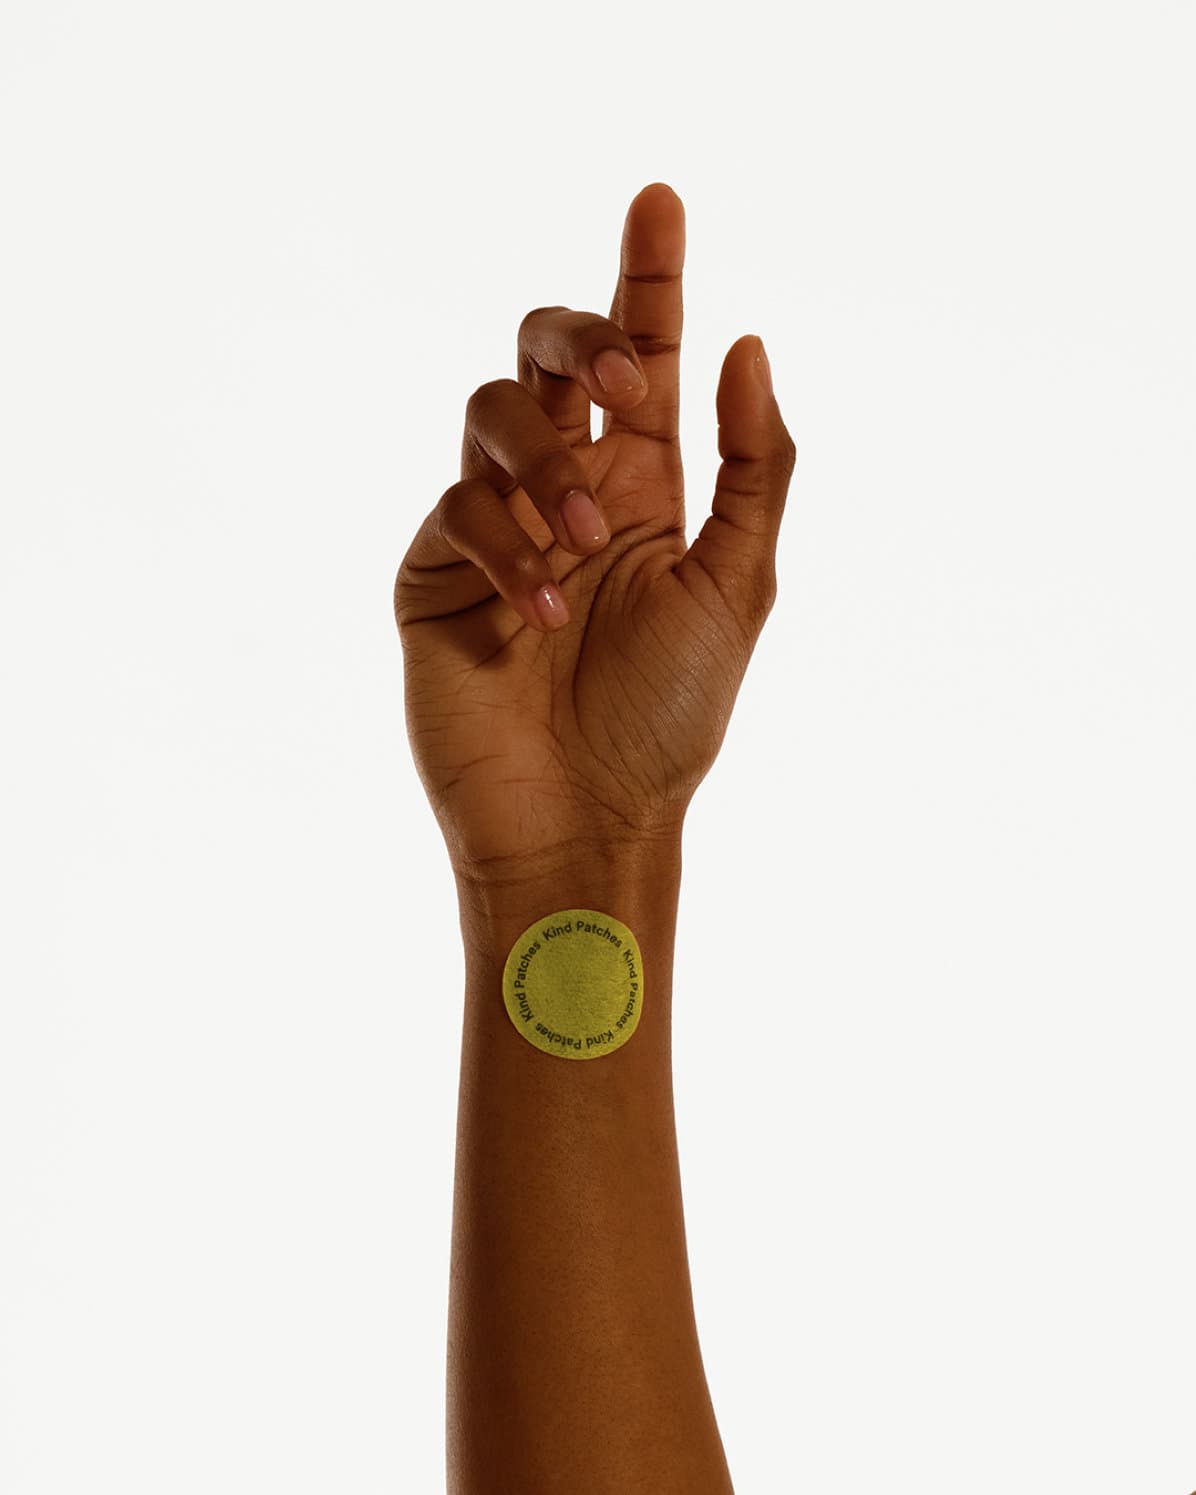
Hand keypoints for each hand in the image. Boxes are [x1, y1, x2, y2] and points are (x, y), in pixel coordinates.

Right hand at [394, 182, 795, 879]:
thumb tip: (746, 343)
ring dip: (548, 461)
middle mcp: (567, 490)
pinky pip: (458, 507)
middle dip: (583, 339)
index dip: (647, 276)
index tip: (661, 198)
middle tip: (633, 385)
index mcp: (644, 487)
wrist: (586, 819)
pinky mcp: (436, 571)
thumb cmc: (668, 718)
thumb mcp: (737, 586)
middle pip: (551, 353)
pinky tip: (543, 610)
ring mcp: (496, 526)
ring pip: (493, 412)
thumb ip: (754, 467)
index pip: (642, 358)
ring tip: (589, 543)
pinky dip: (508, 545)